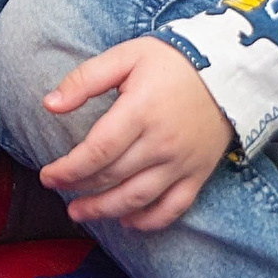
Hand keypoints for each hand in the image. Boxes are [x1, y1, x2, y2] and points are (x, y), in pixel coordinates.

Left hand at [38, 36, 234, 230]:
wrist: (229, 72)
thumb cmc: (172, 61)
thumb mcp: (126, 56)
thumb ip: (85, 79)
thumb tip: (49, 105)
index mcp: (140, 111)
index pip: (97, 151)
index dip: (68, 169)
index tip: (47, 175)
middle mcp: (161, 143)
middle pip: (112, 176)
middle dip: (79, 188)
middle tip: (58, 189)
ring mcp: (182, 162)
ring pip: (137, 199)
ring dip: (104, 210)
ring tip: (80, 212)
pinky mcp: (198, 174)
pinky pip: (172, 208)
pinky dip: (148, 221)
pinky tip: (126, 221)